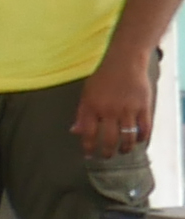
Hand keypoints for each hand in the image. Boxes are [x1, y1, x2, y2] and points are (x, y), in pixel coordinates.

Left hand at [77, 47, 158, 161]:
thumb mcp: (86, 94)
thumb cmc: (103, 78)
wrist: (124, 62)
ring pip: (128, 137)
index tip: (89, 155)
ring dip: (125, 148)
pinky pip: (145, 128)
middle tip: (106, 156)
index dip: (89, 147)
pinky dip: (142, 138)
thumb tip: (74, 132)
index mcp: (93, 106)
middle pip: (110, 139)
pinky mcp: (144, 107)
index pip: (89, 133)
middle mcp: (110, 110)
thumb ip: (81, 114)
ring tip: (122, 151)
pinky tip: (138, 140)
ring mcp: (128, 109)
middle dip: (107, 152)